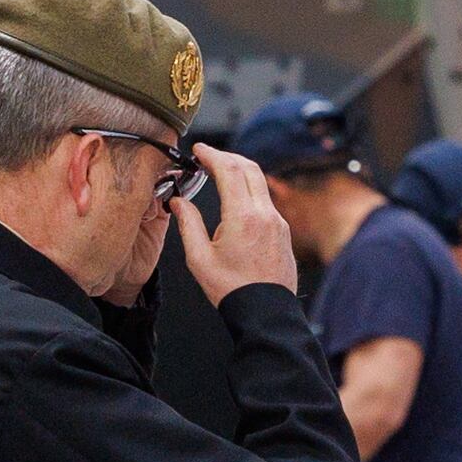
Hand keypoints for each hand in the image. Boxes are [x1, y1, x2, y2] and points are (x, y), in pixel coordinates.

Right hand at [180, 148, 301, 299]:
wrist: (265, 312)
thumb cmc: (232, 290)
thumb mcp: (199, 259)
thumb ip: (188, 224)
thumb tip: (178, 202)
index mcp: (243, 217)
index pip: (229, 171)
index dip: (212, 154)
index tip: (199, 149)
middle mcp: (265, 214)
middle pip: (249, 168)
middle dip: (228, 156)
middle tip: (208, 156)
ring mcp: (278, 222)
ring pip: (260, 183)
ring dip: (240, 172)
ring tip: (220, 174)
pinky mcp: (283, 231)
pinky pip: (265, 200)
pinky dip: (249, 190)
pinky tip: (236, 199)